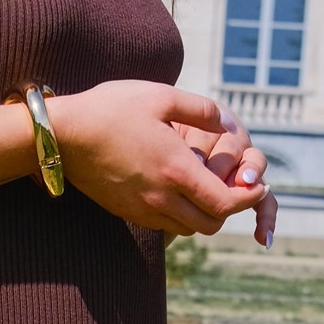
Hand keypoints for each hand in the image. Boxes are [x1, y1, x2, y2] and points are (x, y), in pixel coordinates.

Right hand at [47, 80, 269, 237]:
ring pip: (188, 228)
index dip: (248, 199)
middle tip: (234, 189)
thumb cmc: (112, 109)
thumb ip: (199, 109)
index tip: (257, 187)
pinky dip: (181, 215)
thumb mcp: (161, 96)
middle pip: (210, 224)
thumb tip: (224, 121)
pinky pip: (165, 224)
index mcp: (176, 169)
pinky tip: (178, 191)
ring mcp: (144, 209)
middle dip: (228, 211)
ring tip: (207, 190)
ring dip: (204, 214)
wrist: (65, 136)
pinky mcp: (128, 212)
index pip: (225, 203)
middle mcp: (162, 197)